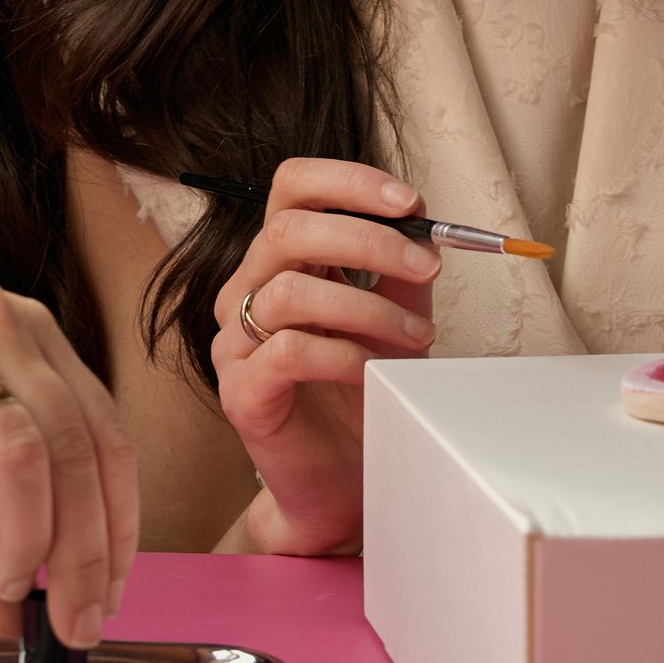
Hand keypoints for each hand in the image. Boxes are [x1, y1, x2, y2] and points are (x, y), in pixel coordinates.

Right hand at [0, 244, 136, 646]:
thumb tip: (23, 602)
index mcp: (27, 333)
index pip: (103, 435)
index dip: (116, 524)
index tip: (107, 593)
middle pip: (70, 448)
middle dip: (79, 551)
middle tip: (67, 621)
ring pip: (13, 446)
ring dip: (21, 536)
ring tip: (6, 588)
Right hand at [211, 159, 436, 555]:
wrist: (344, 480)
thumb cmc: (362, 392)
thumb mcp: (394, 316)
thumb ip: (403, 271)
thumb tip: (427, 224)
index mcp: (280, 261)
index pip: (291, 187)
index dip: (347, 182)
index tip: (410, 201)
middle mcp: (246, 291)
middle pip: (288, 230)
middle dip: (369, 239)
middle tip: (428, 264)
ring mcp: (235, 341)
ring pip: (290, 291)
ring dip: (369, 306)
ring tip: (417, 335)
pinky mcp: (240, 391)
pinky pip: (288, 351)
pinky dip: (343, 352)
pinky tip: (373, 369)